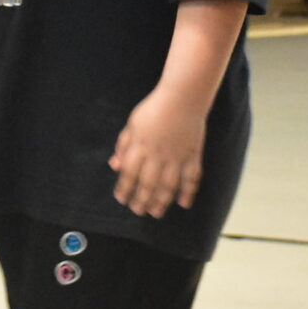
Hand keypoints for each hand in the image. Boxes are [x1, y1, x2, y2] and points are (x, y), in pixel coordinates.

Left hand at [111, 86, 206, 218]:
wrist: (183, 96)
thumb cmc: (155, 108)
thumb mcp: (133, 124)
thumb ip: (124, 145)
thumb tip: (114, 165)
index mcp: (141, 145)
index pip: (129, 173)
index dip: (124, 188)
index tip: (121, 199)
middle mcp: (158, 153)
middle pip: (148, 183)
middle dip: (142, 200)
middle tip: (138, 211)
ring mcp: (177, 155)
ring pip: (169, 185)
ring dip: (162, 201)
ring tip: (156, 213)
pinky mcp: (193, 154)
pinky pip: (192, 177)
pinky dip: (189, 192)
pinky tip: (184, 204)